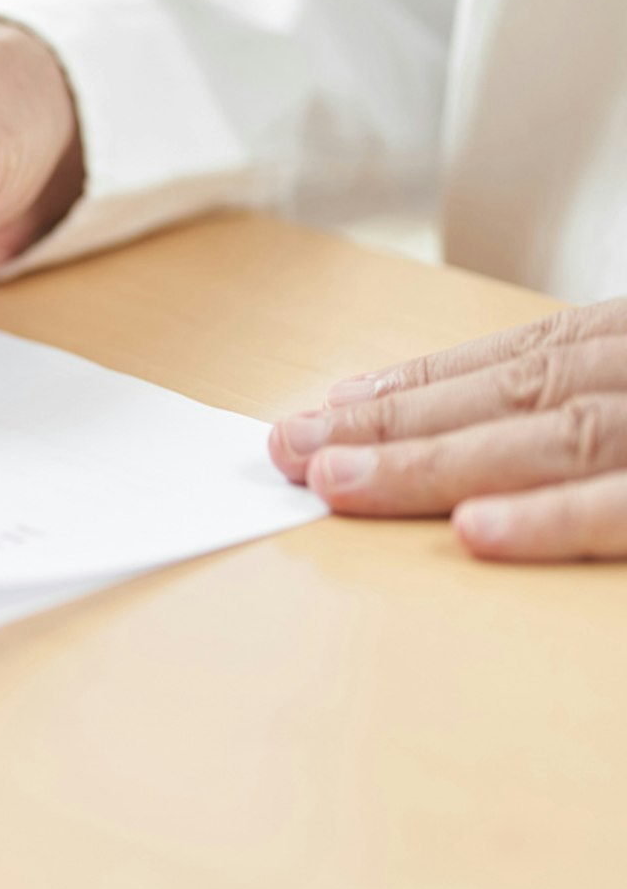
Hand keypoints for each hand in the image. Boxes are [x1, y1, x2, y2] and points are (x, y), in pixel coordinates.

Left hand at [269, 300, 626, 560]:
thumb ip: (594, 392)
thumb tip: (471, 421)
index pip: (524, 357)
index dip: (423, 383)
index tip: (332, 405)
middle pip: (517, 394)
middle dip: (396, 423)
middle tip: (293, 449)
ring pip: (557, 437)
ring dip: (438, 462)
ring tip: (338, 482)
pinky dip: (551, 516)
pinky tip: (472, 530)